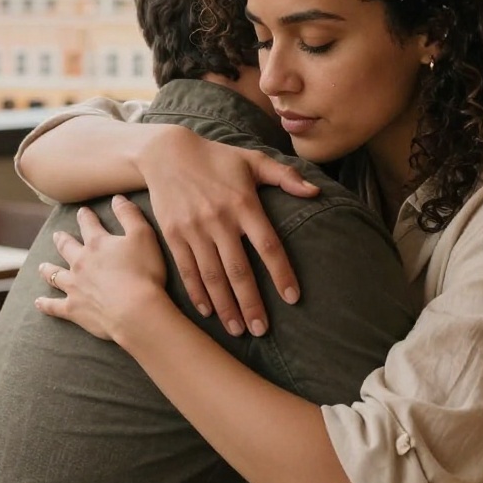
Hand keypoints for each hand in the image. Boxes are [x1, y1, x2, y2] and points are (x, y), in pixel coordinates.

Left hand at [35, 196, 168, 340]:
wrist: (135, 310)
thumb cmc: (143, 272)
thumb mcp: (143, 235)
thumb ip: (129, 214)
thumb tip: (117, 198)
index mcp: (97, 244)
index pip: (89, 225)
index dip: (85, 217)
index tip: (82, 211)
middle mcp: (80, 262)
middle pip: (67, 248)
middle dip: (62, 240)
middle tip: (57, 235)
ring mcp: (74, 286)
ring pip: (55, 275)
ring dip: (48, 269)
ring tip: (42, 266)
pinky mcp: (73, 309)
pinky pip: (54, 305)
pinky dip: (45, 304)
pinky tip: (38, 302)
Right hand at [138, 126, 317, 336]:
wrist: (166, 152)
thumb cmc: (217, 158)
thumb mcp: (253, 159)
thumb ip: (285, 176)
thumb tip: (316, 192)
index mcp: (244, 203)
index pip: (268, 246)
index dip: (281, 273)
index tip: (292, 298)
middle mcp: (219, 219)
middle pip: (239, 270)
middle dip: (251, 304)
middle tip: (261, 329)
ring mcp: (194, 229)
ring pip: (213, 276)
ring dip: (226, 306)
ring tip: (237, 330)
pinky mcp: (173, 235)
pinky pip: (187, 270)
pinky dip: (198, 294)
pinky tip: (208, 312)